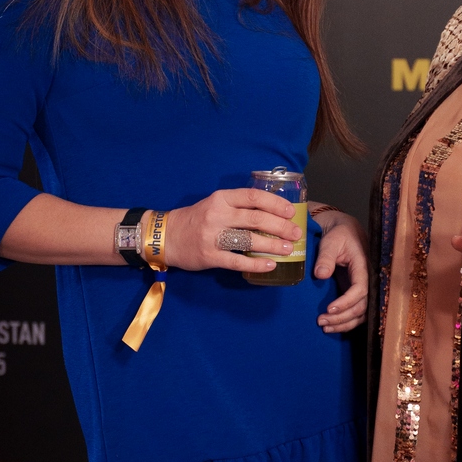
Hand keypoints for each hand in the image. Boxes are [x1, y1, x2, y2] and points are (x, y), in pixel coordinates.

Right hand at [164, 188, 301, 274]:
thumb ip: (238, 206)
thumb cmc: (197, 219)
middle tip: (296, 233)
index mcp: (221, 199)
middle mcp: (217, 214)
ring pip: (248, 239)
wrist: (166, 236)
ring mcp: (212, 236)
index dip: (275, 203)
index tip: (291, 211)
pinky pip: (237, 260)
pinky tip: (270, 265)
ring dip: (272, 245)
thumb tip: (272, 213)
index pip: (253, 197)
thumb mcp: (215, 204)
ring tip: (288, 249)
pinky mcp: (209, 256)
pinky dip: (256, 263)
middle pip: (255, 218)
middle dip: (280, 226)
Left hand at [312, 208, 368, 333]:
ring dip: (344, 323)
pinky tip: (331, 326)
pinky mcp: (355, 292)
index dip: (346, 302)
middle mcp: (367, 280)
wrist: (345, 231)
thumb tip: (321, 275)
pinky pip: (356, 312)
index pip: (360, 290)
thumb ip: (326, 257)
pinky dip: (346, 321)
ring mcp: (362, 288)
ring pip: (360, 313)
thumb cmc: (339, 235)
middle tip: (321, 321)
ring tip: (325, 327)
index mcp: (363, 267)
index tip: (329, 308)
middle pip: (361, 306)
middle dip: (342, 317)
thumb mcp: (331, 241)